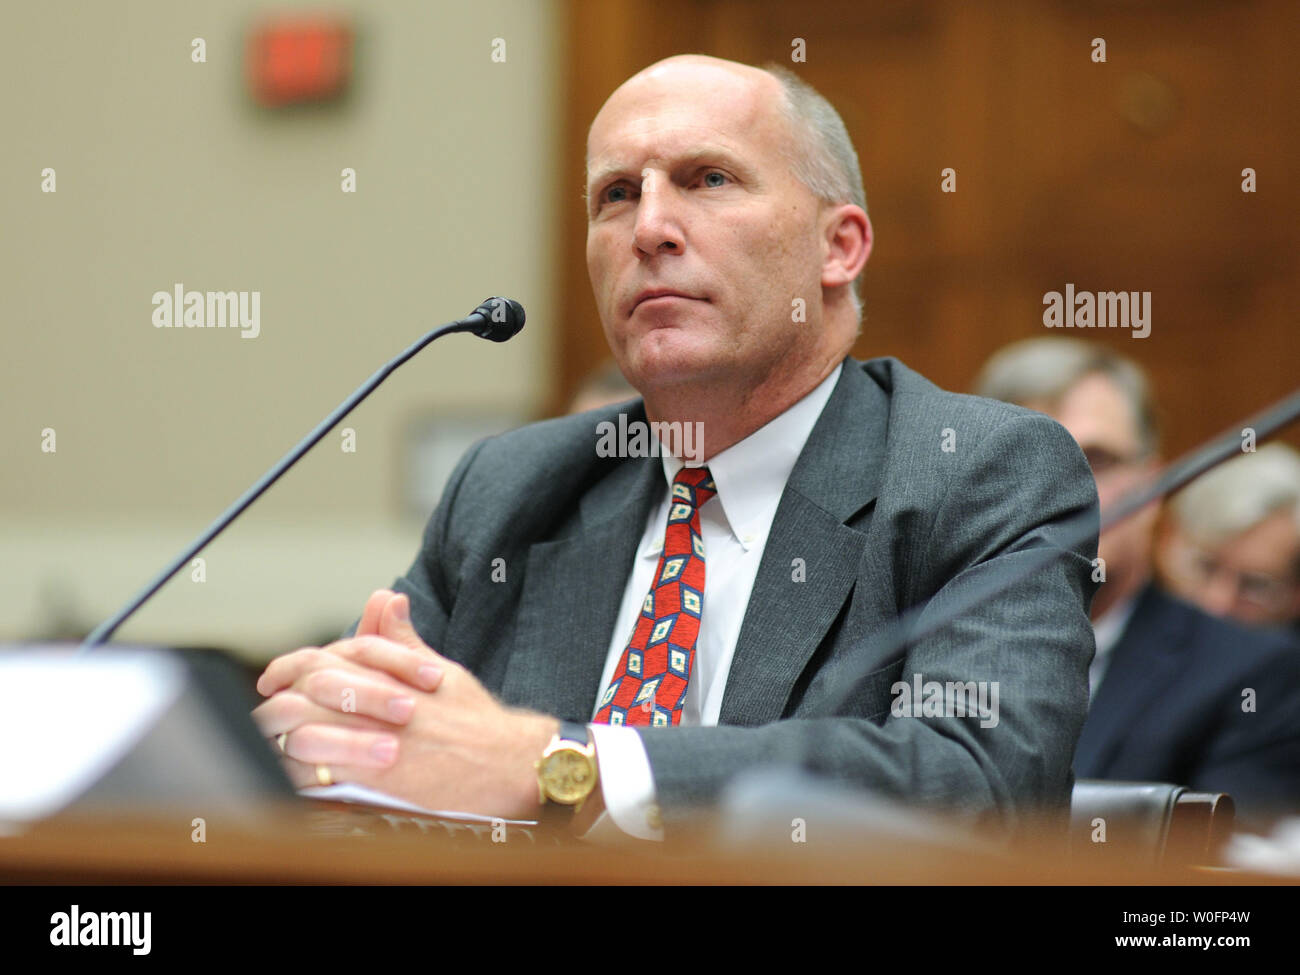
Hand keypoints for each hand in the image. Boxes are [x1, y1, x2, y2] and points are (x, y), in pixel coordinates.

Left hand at [254, 589, 557, 819]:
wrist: (507, 762)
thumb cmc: (477, 720)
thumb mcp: (442, 670)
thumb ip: (403, 640)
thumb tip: (386, 600)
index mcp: (394, 672)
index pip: (329, 656)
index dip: (293, 664)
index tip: (275, 676)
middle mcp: (383, 698)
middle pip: (312, 686)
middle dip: (279, 696)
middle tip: (263, 707)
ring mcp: (380, 734)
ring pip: (309, 725)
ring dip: (281, 731)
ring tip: (268, 738)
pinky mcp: (380, 772)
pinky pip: (324, 769)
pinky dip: (300, 769)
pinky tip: (289, 771)